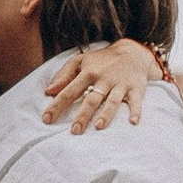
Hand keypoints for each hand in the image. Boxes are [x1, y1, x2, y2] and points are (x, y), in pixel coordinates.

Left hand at [42, 41, 159, 133]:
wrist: (132, 52)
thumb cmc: (102, 60)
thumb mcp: (81, 61)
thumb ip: (63, 75)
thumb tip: (48, 91)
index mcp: (88, 73)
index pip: (69, 91)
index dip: (57, 105)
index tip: (46, 119)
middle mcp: (104, 79)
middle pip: (92, 99)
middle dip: (83, 115)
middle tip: (74, 131)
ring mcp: (120, 85)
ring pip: (112, 101)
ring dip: (106, 114)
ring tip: (98, 127)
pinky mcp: (136, 89)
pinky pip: (136, 101)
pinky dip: (136, 111)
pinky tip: (133, 122)